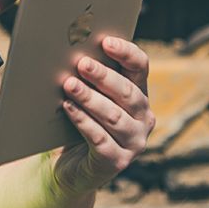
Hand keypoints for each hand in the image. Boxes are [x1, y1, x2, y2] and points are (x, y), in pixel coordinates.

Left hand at [50, 37, 154, 198]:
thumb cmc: (78, 120)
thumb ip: (83, 73)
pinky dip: (83, 121)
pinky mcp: (116, 162)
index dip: (126, 53)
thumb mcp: (84, 94)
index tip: (106, 41)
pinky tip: (67, 108)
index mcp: (138, 94)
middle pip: (127, 92)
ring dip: (90, 98)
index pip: (140, 67)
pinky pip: (100, 139)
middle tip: (81, 63)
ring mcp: (134, 142)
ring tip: (69, 84)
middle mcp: (144, 118)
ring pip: (114, 116)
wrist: (70, 166)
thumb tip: (64, 48)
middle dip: (103, 76)